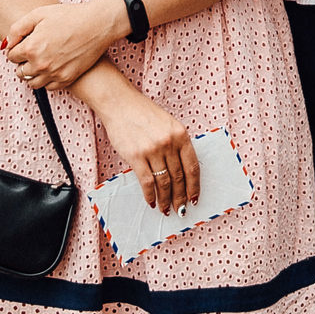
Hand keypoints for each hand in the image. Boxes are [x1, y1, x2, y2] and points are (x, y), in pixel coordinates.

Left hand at [5, 0, 128, 90]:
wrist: (97, 24)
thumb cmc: (69, 16)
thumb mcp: (39, 14)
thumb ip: (17, 28)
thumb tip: (7, 44)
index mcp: (31, 47)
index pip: (11, 57)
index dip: (15, 49)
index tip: (23, 44)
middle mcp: (40, 64)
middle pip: (20, 72)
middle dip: (22, 63)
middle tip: (32, 53)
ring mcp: (54, 73)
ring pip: (32, 83)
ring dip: (32, 74)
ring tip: (40, 62)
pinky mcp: (67, 79)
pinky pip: (48, 87)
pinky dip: (46, 80)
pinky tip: (51, 68)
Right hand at [85, 74, 197, 212]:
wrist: (121, 104)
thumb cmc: (144, 114)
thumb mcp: (168, 125)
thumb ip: (176, 145)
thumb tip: (181, 173)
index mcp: (181, 135)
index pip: (192, 166)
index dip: (194, 186)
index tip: (194, 198)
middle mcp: (169, 143)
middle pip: (178, 177)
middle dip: (180, 197)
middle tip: (180, 209)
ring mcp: (152, 150)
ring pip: (163, 182)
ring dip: (165, 199)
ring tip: (165, 209)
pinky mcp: (136, 156)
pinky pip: (146, 181)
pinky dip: (150, 194)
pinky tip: (151, 202)